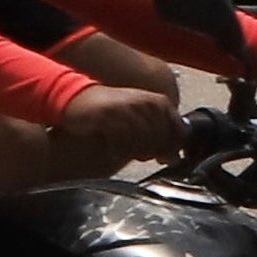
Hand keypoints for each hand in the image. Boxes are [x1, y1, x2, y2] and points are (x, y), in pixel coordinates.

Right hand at [63, 85, 187, 170]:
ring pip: (143, 144)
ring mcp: (129, 110)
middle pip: (161, 141)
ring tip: (125, 152)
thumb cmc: (111, 110)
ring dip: (134, 153)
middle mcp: (146, 104)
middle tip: (140, 156)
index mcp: (159, 102)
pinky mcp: (110, 118)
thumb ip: (160, 133)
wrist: (77, 97)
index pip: (179, 132)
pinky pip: (122, 145)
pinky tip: (112, 151)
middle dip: (152, 153)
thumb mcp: (141, 115)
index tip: (163, 158)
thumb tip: (175, 158)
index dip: (172, 148)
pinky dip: (118, 152)